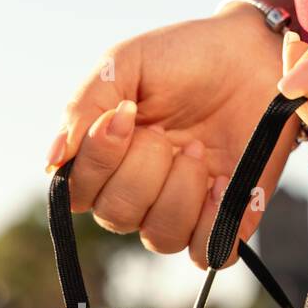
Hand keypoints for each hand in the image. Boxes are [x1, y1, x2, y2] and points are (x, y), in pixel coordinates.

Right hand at [47, 7, 295, 267]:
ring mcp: (180, 209)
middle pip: (116, 216)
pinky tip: (221, 182)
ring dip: (181, 191)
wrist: (255, 53)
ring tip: (200, 149)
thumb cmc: (184, 58)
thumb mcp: (125, 64)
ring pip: (160, 238)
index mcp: (106, 159)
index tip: (124, 115)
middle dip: (145, 169)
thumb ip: (85, 106)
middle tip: (169, 131)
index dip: (98, 162)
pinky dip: (212, 223)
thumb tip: (52, 159)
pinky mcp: (224, 220)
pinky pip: (206, 254)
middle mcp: (137, 192)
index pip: (77, 192)